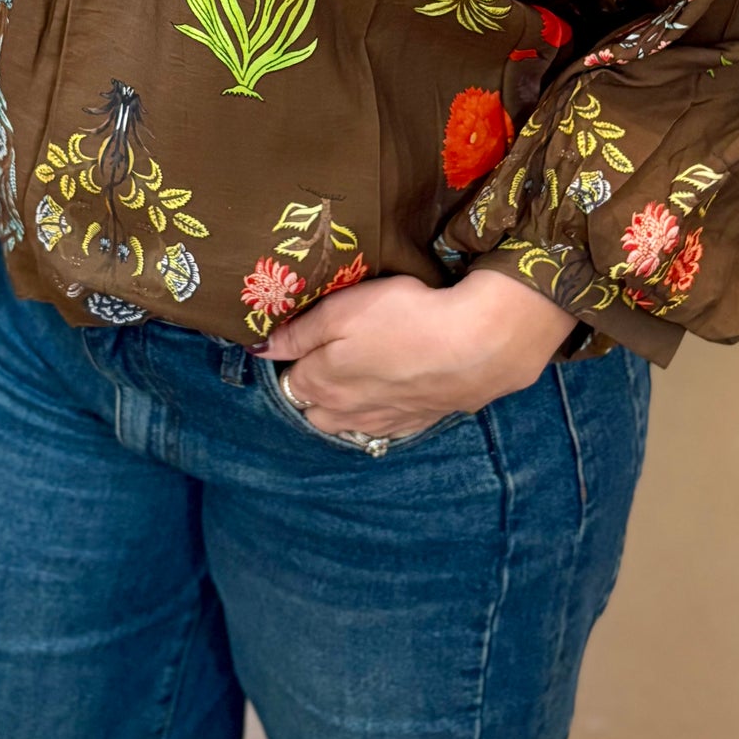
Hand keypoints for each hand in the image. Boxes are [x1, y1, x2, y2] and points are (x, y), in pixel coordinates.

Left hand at [254, 267, 582, 439]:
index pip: (289, 379)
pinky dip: (377, 413)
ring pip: (348, 423)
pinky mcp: (417, 422)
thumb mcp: (341, 312)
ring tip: (357, 375)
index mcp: (321, 384)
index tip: (303, 337)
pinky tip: (390, 392)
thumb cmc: (403, 318)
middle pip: (314, 409)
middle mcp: (346, 413)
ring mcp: (383, 423)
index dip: (293, 357)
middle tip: (327, 356)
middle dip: (313, 388)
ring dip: (344, 405)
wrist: (475, 345)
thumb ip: (300, 332)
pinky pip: (383, 427)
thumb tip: (263, 348)